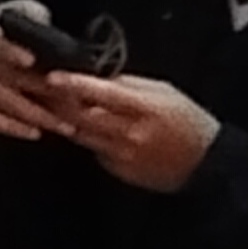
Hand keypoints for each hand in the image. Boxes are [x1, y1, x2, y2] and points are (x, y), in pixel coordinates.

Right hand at [0, 7, 67, 141]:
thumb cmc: (5, 27)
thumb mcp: (20, 12)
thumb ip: (37, 22)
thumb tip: (65, 41)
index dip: (12, 52)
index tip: (31, 60)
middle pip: (10, 80)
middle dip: (45, 92)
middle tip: (76, 102)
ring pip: (6, 104)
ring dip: (37, 116)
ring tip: (65, 125)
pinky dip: (14, 128)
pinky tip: (36, 132)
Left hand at [43, 70, 218, 189]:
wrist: (206, 162)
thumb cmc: (187, 119)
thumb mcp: (164, 92)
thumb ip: (129, 86)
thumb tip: (98, 79)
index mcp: (144, 109)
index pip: (102, 94)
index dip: (75, 85)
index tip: (53, 77)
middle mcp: (130, 135)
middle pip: (82, 117)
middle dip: (59, 102)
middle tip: (41, 89)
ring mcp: (122, 156)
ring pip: (82, 135)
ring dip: (67, 120)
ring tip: (54, 105)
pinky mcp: (119, 171)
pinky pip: (95, 151)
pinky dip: (88, 138)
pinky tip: (88, 129)